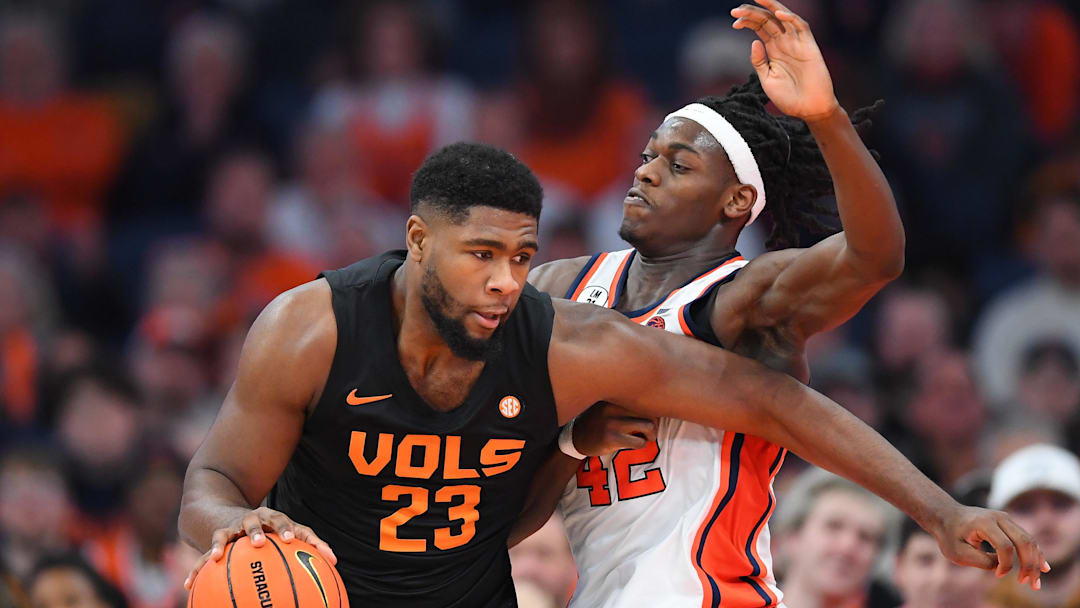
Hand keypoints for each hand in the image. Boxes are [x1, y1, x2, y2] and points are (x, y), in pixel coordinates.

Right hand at [183, 507, 336, 589]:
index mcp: (272, 518)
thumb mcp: (287, 532)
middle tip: (259, 543)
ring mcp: (231, 527)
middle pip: (254, 521)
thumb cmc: (270, 528)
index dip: (285, 528)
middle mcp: (251, 519)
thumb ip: (311, 544)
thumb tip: (335, 561)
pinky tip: (189, 585)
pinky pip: (204, 554)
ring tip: (216, 557)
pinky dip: (197, 568)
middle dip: (256, 530)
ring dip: (220, 543)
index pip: (282, 519)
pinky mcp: (216, 538)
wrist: (231, 512)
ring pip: (225, 534)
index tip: (288, 539)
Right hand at [572, 402, 657, 455]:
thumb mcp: (610, 402)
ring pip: (648, 426)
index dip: (653, 408)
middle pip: (650, 411)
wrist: (576, 437)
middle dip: (654, 422)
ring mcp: (611, 422)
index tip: (651, 415)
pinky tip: (634, 443)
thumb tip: (659, 397)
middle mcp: (613, 405)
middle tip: (648, 429)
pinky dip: (641, 444)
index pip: (645, 396)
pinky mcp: (610, 438)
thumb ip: (627, 398)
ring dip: (651, 435)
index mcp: (615, 394)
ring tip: (645, 436)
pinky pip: (639, 442)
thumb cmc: (600, 419)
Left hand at [731, 0, 838, 120]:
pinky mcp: (809, 46)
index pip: (760, 27)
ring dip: (771, 7)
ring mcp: (797, 42)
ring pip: (784, 18)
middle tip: (735, 10)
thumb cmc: (789, 97)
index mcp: (774, 49)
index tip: (734, 22)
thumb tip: (753, 41)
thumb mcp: (767, 79)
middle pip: (768, 20)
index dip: (747, 21)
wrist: (809, 110)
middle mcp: (785, 42)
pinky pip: (801, 27)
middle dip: (752, 12)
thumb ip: (759, 61)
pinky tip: (778, 14)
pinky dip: (791, 18)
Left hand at [931, 506, 1049, 590]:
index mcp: (983, 522)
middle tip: (1030, 585)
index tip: (998, 575)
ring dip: (1035, 562)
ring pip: (1029, 540)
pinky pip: (1026, 538)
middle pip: (1024, 541)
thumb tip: (1002, 565)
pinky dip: (1035, 553)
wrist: (945, 515)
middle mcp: (998, 517)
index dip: (1006, 564)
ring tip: (1035, 583)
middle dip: (1030, 565)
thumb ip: (981, 561)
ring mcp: (1005, 518)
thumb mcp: (957, 553)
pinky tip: (1043, 568)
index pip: (1004, 545)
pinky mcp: (1008, 523)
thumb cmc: (949, 535)